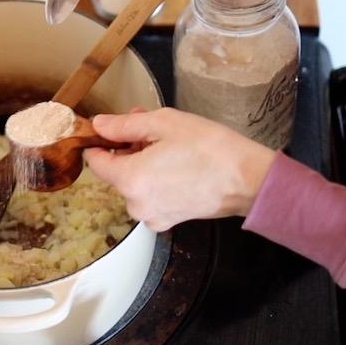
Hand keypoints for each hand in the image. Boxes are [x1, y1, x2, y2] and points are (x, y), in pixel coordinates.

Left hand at [83, 107, 277, 231]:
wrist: (249, 179)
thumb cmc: (210, 149)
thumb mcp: (163, 123)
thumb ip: (124, 125)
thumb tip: (100, 125)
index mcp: (129, 180)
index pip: (96, 161)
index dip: (101, 141)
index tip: (112, 129)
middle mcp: (136, 204)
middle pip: (117, 171)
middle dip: (129, 148)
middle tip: (150, 126)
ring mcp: (152, 216)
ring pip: (135, 183)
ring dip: (144, 162)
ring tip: (168, 142)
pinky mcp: (168, 220)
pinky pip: (151, 196)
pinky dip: (157, 179)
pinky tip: (176, 162)